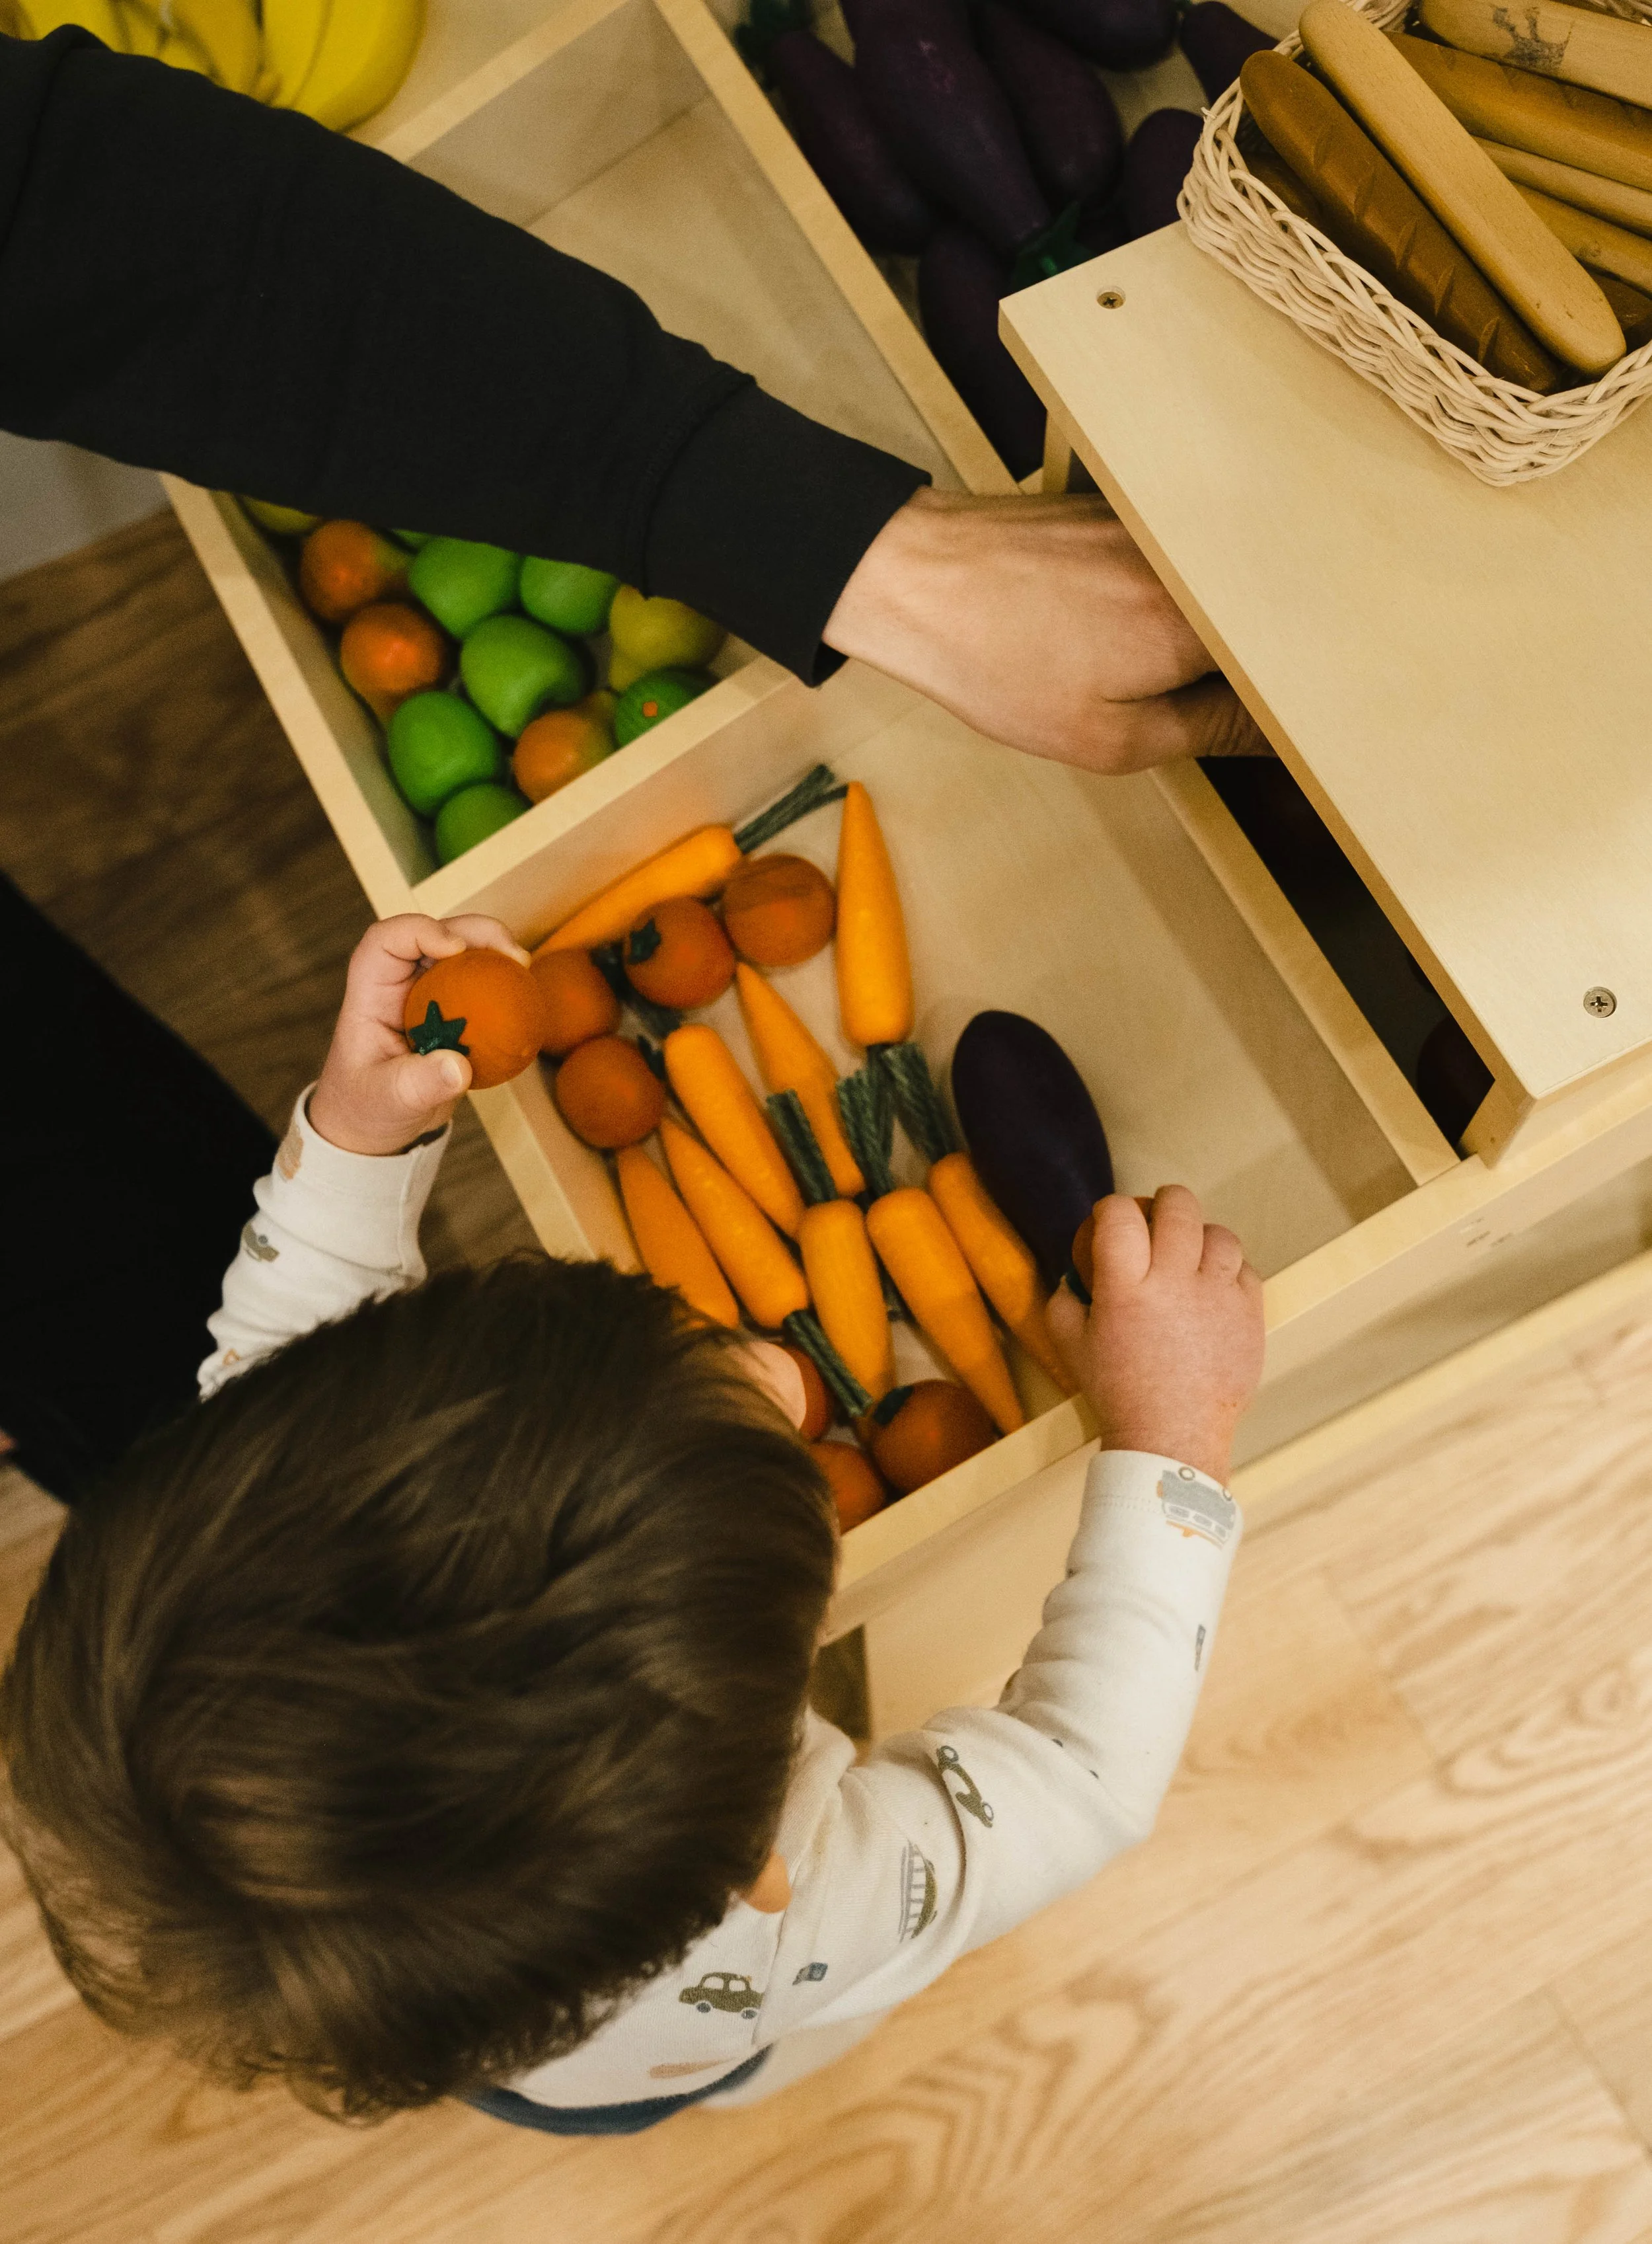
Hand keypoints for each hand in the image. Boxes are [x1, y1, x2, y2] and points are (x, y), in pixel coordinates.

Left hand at [308, 914, 529, 1156]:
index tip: (455, 950)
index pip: (387, 940)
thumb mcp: (387, 1100)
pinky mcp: (455, 1010)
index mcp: (372, 991)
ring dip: (496, 951)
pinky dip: (506, 984)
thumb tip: (460, 1069)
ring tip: (524, 968)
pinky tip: (527, 996)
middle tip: (514, 954)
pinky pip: (483, 985)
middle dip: (476, 931)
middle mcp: (401, 982)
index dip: (420, 930)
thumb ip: (418, 1085)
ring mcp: (431, 994)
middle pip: (437, 934)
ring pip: (464, 953)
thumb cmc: (366, 1105)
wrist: (377, 1123)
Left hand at [821, 489, 1268, 773]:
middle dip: (1269, 659)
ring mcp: (1167, 525)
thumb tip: (1278, 730)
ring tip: (1176, 662)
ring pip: (1230, 584)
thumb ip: (1208, 731)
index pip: (1292, 664)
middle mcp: (1198, 561)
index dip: (1298, 699)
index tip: (1299, 729)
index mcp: (1198, 626)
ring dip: (1227, 623)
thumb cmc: (997, 664)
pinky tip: (1138, 619)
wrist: (917, 577)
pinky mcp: (1136, 506)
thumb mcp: (1106, 736)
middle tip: (1240, 702)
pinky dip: (1185, 590)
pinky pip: (1189, 556)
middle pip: (1271, 615)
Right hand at [1046, 1185, 1263, 1483]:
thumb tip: (1070, 1276)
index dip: (1111, 1209)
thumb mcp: (1071, 1347)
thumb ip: (1063, 1302)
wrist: (1172, 1438)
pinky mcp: (1249, 1315)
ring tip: (1190, 1257)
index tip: (1110, 1222)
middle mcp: (1174, 1281)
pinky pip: (1246, 1270)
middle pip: (1178, 1206)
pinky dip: (1228, 1273)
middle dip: (1163, 1203)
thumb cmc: (1119, 1393)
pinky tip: (1212, 1290)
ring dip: (1201, 1238)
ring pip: (1220, 1233)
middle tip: (1157, 1221)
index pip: (1119, 1214)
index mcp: (1126, 1287)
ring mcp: (1217, 1296)